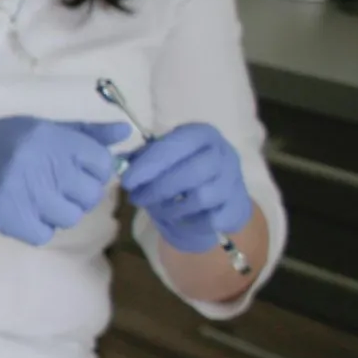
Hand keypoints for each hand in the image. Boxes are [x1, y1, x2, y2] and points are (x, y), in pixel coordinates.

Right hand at [0, 116, 130, 245]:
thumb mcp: (39, 127)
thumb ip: (83, 132)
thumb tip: (124, 133)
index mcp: (49, 137)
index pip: (101, 163)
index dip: (95, 170)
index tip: (78, 171)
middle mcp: (39, 163)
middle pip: (89, 194)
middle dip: (77, 194)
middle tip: (54, 187)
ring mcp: (24, 193)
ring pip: (69, 216)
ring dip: (56, 212)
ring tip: (35, 198)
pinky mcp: (9, 217)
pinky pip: (44, 233)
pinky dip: (36, 227)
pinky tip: (22, 211)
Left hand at [120, 123, 253, 254]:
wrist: (217, 198)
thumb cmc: (182, 170)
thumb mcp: (163, 158)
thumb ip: (142, 158)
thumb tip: (119, 163)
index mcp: (202, 135)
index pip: (177, 145)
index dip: (150, 163)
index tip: (127, 181)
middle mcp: (224, 153)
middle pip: (192, 172)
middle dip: (158, 188)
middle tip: (136, 198)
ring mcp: (234, 180)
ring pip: (202, 197)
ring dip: (172, 207)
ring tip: (155, 208)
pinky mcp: (238, 206)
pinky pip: (211, 219)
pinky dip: (189, 222)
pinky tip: (178, 219)